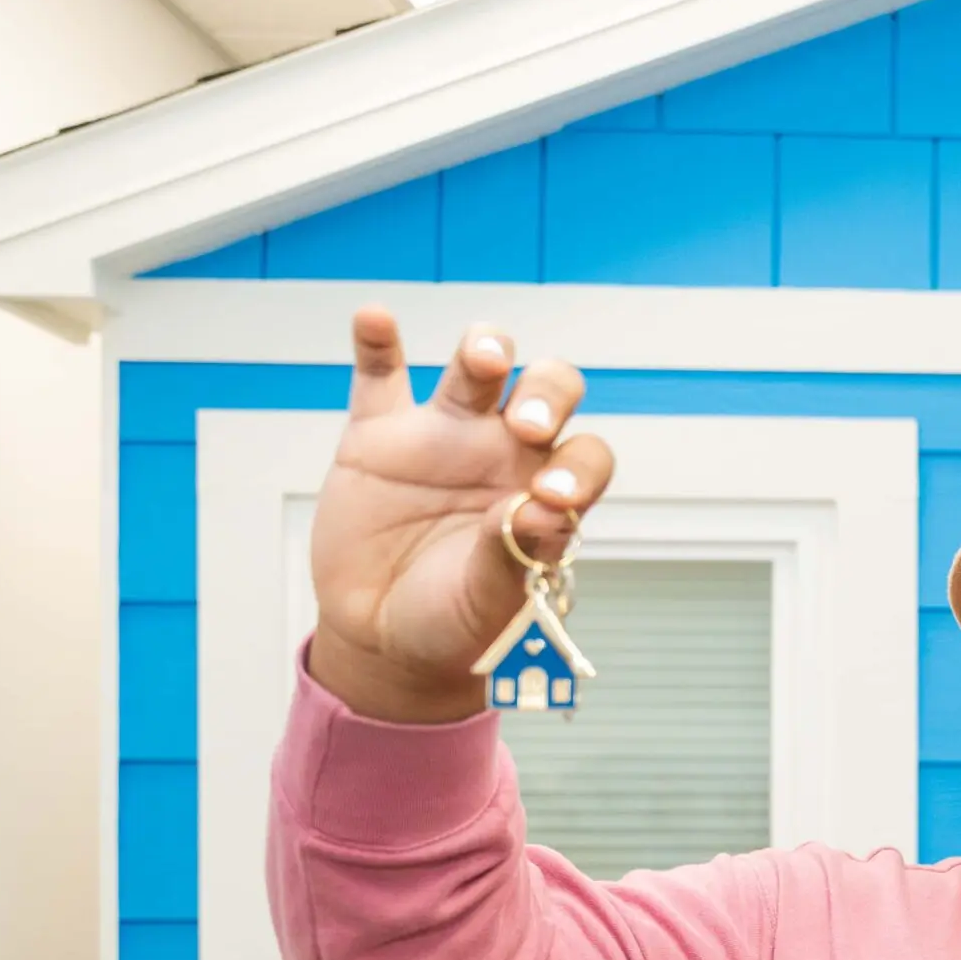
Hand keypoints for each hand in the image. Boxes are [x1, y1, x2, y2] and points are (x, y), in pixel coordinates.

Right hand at [305, 309, 613, 721]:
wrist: (386, 640)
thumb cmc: (456, 622)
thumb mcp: (492, 602)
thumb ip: (518, 554)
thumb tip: (544, 511)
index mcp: (546, 492)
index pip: (585, 454)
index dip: (577, 466)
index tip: (552, 496)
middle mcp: (505, 452)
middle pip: (545, 390)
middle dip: (546, 393)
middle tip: (526, 427)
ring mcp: (443, 436)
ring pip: (475, 369)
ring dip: (485, 350)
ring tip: (483, 359)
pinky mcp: (379, 436)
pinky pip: (379, 375)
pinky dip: (376, 343)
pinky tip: (375, 319)